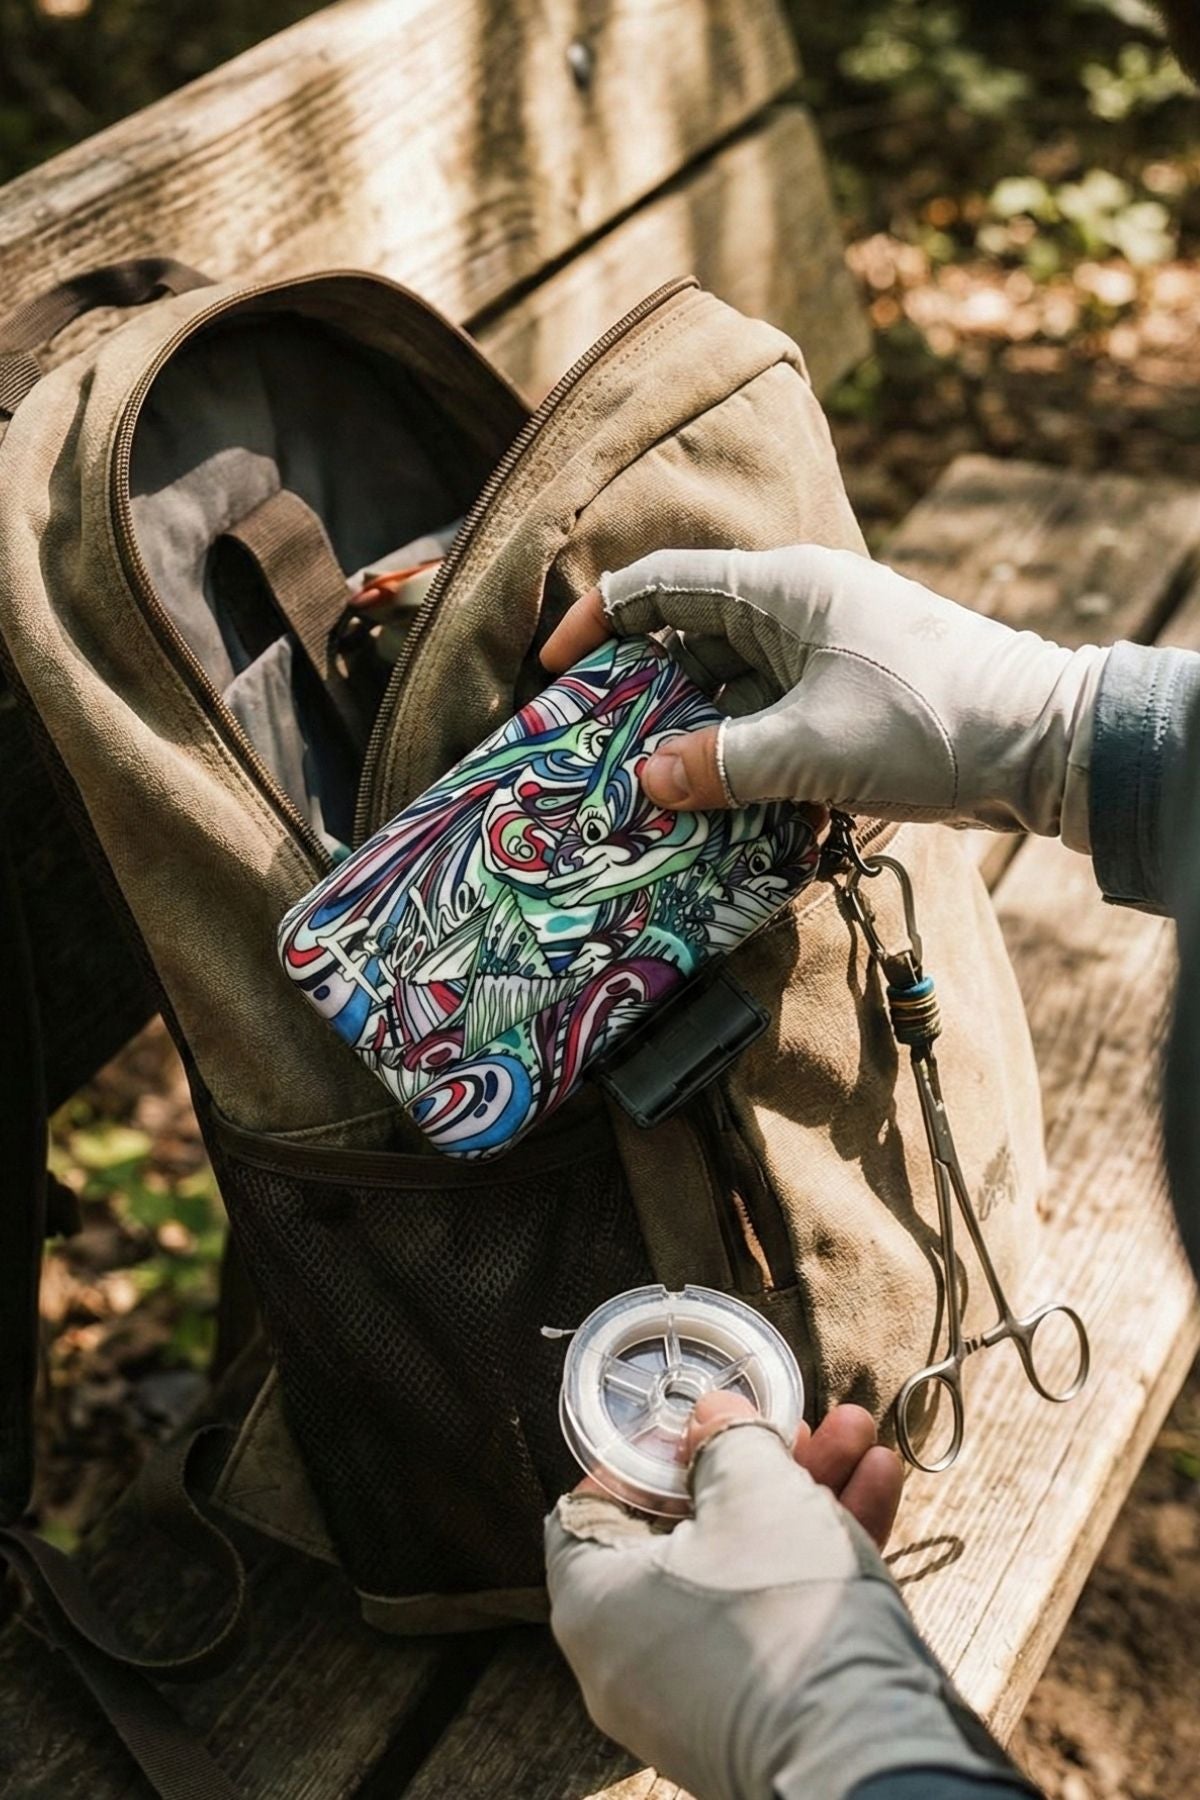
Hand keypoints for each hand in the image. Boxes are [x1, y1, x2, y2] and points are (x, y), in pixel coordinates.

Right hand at [541, 546, 1106, 848]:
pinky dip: (742, 760)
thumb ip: (723, 764)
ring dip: (694, 740)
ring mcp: (823, 657)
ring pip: (730, 691)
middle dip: (640, 698)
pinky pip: (770, 723)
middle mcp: (796, 612)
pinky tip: (719, 810)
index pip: (662, 584)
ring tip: (649, 795)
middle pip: (689, 643)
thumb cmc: (931, 720)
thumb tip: (647, 780)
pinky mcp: (846, 702)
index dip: (599, 621)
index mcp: (781, 590)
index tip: (556, 671)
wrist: (1046, 743)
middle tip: (596, 753)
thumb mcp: (813, 747)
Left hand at [546, 1392, 1030, 1799]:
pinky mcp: (758, 1713)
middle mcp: (629, 1656)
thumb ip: (725, 1439)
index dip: (646, 1451)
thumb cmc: (784, 1614)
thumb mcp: (754, 1491)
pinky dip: (817, 1555)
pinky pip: (775, 1615)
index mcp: (596, 1600)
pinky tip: (878, 1488)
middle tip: (803, 1422)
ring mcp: (694, 1691)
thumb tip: (711, 1419)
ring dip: (803, 1496)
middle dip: (759, 1463)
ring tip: (859, 1438)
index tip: (697, 1420)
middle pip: (688, 1529)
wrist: (870, 1759)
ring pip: (746, 1566)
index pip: (594, 1504)